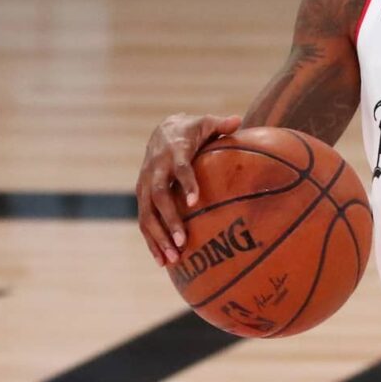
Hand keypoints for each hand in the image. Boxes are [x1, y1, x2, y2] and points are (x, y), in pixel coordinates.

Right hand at [135, 113, 240, 265]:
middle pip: (159, 197)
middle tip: (183, 241)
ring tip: (172, 259)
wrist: (162, 131)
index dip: (187, 183)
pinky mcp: (142, 196)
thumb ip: (221, 124)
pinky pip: (144, 221)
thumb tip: (238, 119)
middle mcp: (155, 169)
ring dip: (158, 237)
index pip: (180, 168)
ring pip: (146, 214)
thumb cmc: (191, 130)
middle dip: (169, 220)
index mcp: (174, 152)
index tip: (195, 202)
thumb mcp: (205, 123)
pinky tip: (162, 262)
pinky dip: (152, 242)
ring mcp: (145, 184)